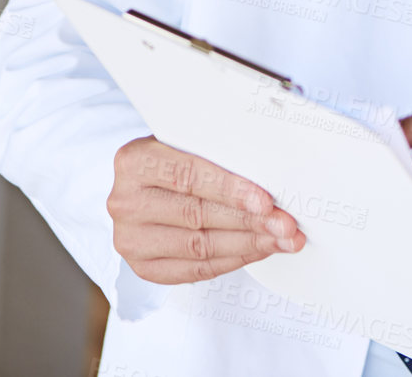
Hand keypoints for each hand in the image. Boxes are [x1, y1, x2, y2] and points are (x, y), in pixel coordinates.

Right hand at [107, 136, 302, 283]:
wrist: (146, 185)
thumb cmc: (177, 157)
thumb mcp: (189, 140)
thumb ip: (219, 148)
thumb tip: (274, 160)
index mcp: (133, 160)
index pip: (186, 176)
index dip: (228, 190)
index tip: (265, 201)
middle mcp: (124, 201)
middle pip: (196, 214)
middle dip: (249, 221)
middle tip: (287, 224)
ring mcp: (130, 238)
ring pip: (199, 246)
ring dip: (248, 244)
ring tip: (283, 239)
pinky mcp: (142, 267)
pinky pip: (196, 270)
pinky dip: (233, 260)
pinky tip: (259, 249)